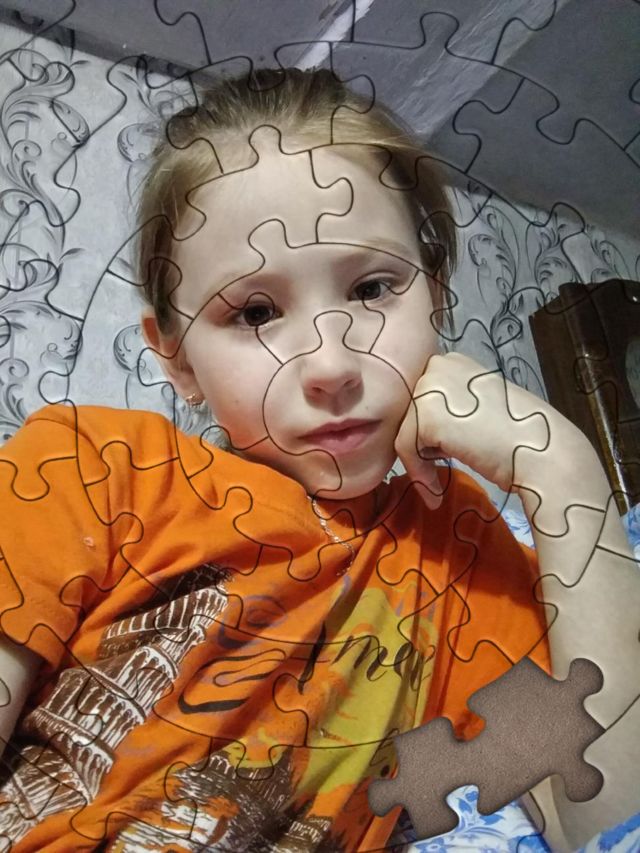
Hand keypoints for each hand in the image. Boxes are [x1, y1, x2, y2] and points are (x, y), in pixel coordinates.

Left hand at [394, 352, 572, 508]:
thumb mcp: (477, 408)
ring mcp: (431, 385)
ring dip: (418, 462)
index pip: (419, 398)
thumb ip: (449, 407)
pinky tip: (436, 492)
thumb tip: (417, 426)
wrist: (541, 451)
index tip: (439, 456)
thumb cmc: (517, 437)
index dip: (425, 431)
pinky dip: (418, 474)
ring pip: (404, 431)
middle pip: (408, 413)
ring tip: (437, 485)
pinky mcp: (425, 412)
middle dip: (420, 444)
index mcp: (453, 362)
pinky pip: (404, 448)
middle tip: (438, 471)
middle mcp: (439, 365)